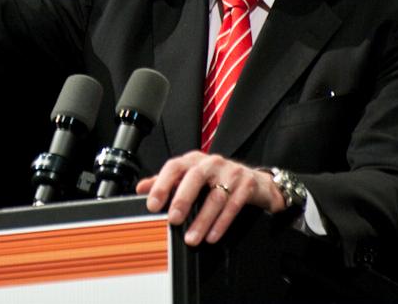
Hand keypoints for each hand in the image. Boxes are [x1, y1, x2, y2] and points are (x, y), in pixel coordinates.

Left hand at [136, 151, 285, 245]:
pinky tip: (211, 236)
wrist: (255, 182)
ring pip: (216, 196)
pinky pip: (233, 205)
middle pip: (195, 177)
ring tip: (192, 238)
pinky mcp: (246, 185)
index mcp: (194, 160)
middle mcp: (211, 163)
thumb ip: (167, 182)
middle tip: (173, 220)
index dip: (162, 184)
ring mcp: (231, 173)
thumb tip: (141, 188)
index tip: (152, 204)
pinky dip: (221, 223)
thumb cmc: (217, 179)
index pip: (174, 167)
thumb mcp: (191, 177)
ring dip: (203, 220)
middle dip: (183, 199)